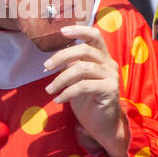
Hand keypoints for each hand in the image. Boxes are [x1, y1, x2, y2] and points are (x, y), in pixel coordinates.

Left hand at [43, 24, 128, 156]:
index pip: (94, 36)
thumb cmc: (89, 103)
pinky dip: (67, 92)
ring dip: (61, 78)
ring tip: (49, 89)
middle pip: (84, 49)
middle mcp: (109, 64)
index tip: (61, 32)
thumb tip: (56, 58)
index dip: (79, 30)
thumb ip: (72, 67)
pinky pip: (84, 86)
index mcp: (102, 58)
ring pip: (82, 68)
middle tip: (46, 67)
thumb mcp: (77, 81)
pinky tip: (59, 99)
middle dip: (61, 56)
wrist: (103, 126)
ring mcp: (111, 76)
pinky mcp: (110, 90)